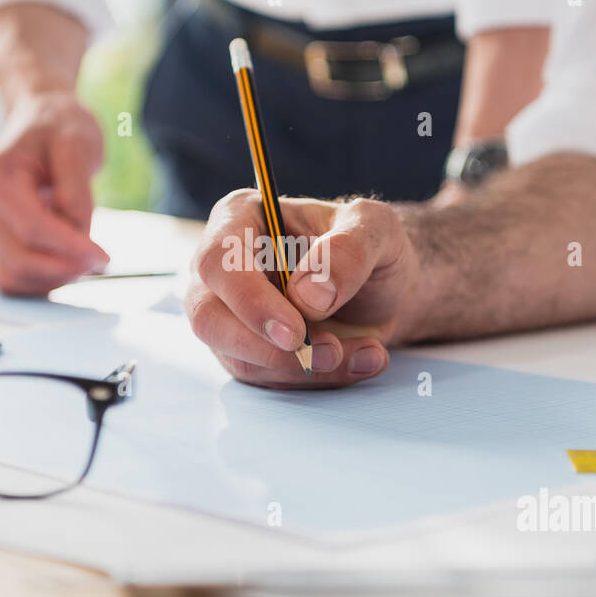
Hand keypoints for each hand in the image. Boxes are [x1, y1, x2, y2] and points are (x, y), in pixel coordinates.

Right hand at [0, 89, 109, 294]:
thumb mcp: (78, 144)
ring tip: (87, 255)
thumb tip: (77, 229)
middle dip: (65, 267)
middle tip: (102, 261)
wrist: (43, 120)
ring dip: (56, 277)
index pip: (31, 226)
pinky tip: (69, 262)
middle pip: (21, 257)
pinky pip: (15, 278)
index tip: (103, 258)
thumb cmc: (60, 127)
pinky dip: (44, 280)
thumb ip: (76, 188)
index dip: (69, 248)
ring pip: (16, 274)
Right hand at [185, 191, 421, 387]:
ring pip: (241, 358)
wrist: (386, 287)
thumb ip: (348, 251)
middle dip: (268, 347)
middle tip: (329, 353)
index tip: (294, 331)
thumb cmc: (370, 245)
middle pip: (209, 318)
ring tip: (366, 352)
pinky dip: (317, 377)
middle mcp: (223, 268)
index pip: (219, 262)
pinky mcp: (248, 351)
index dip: (249, 301)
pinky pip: (269, 378)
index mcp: (241, 218)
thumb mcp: (377, 228)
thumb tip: (309, 294)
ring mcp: (230, 313)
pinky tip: (361, 358)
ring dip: (305, 366)